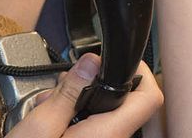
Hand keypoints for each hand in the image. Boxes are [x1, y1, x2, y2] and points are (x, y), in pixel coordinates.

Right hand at [9, 54, 162, 136]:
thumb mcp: (42, 125)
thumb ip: (69, 92)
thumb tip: (92, 62)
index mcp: (108, 134)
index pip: (150, 98)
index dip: (140, 72)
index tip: (117, 61)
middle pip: (123, 101)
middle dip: (95, 85)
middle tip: (69, 83)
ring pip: (104, 113)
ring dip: (79, 101)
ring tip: (52, 102)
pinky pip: (92, 127)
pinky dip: (74, 116)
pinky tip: (53, 117)